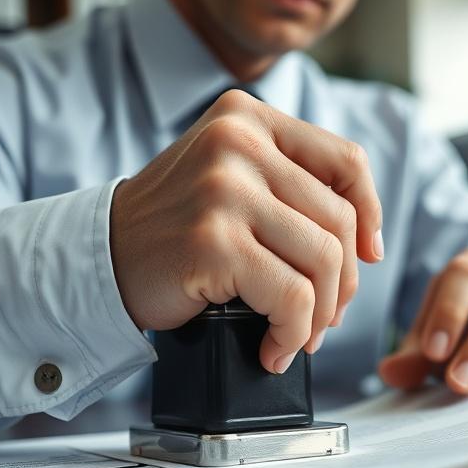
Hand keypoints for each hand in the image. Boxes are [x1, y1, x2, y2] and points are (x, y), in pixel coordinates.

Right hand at [110, 89, 383, 374]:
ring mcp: (225, 190)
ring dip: (320, 314)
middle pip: (339, 219)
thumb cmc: (173, 229)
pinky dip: (292, 333)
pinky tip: (273, 349)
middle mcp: (239, 143)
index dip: (369, 212)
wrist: (98, 260)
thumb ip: (289, 186)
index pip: (346, 159)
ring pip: (323, 260)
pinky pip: (291, 296)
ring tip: (299, 335)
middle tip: (326, 316)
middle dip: (343, 281)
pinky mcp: (215, 241)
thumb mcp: (231, 179)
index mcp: (248, 118)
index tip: (369, 254)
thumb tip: (365, 243)